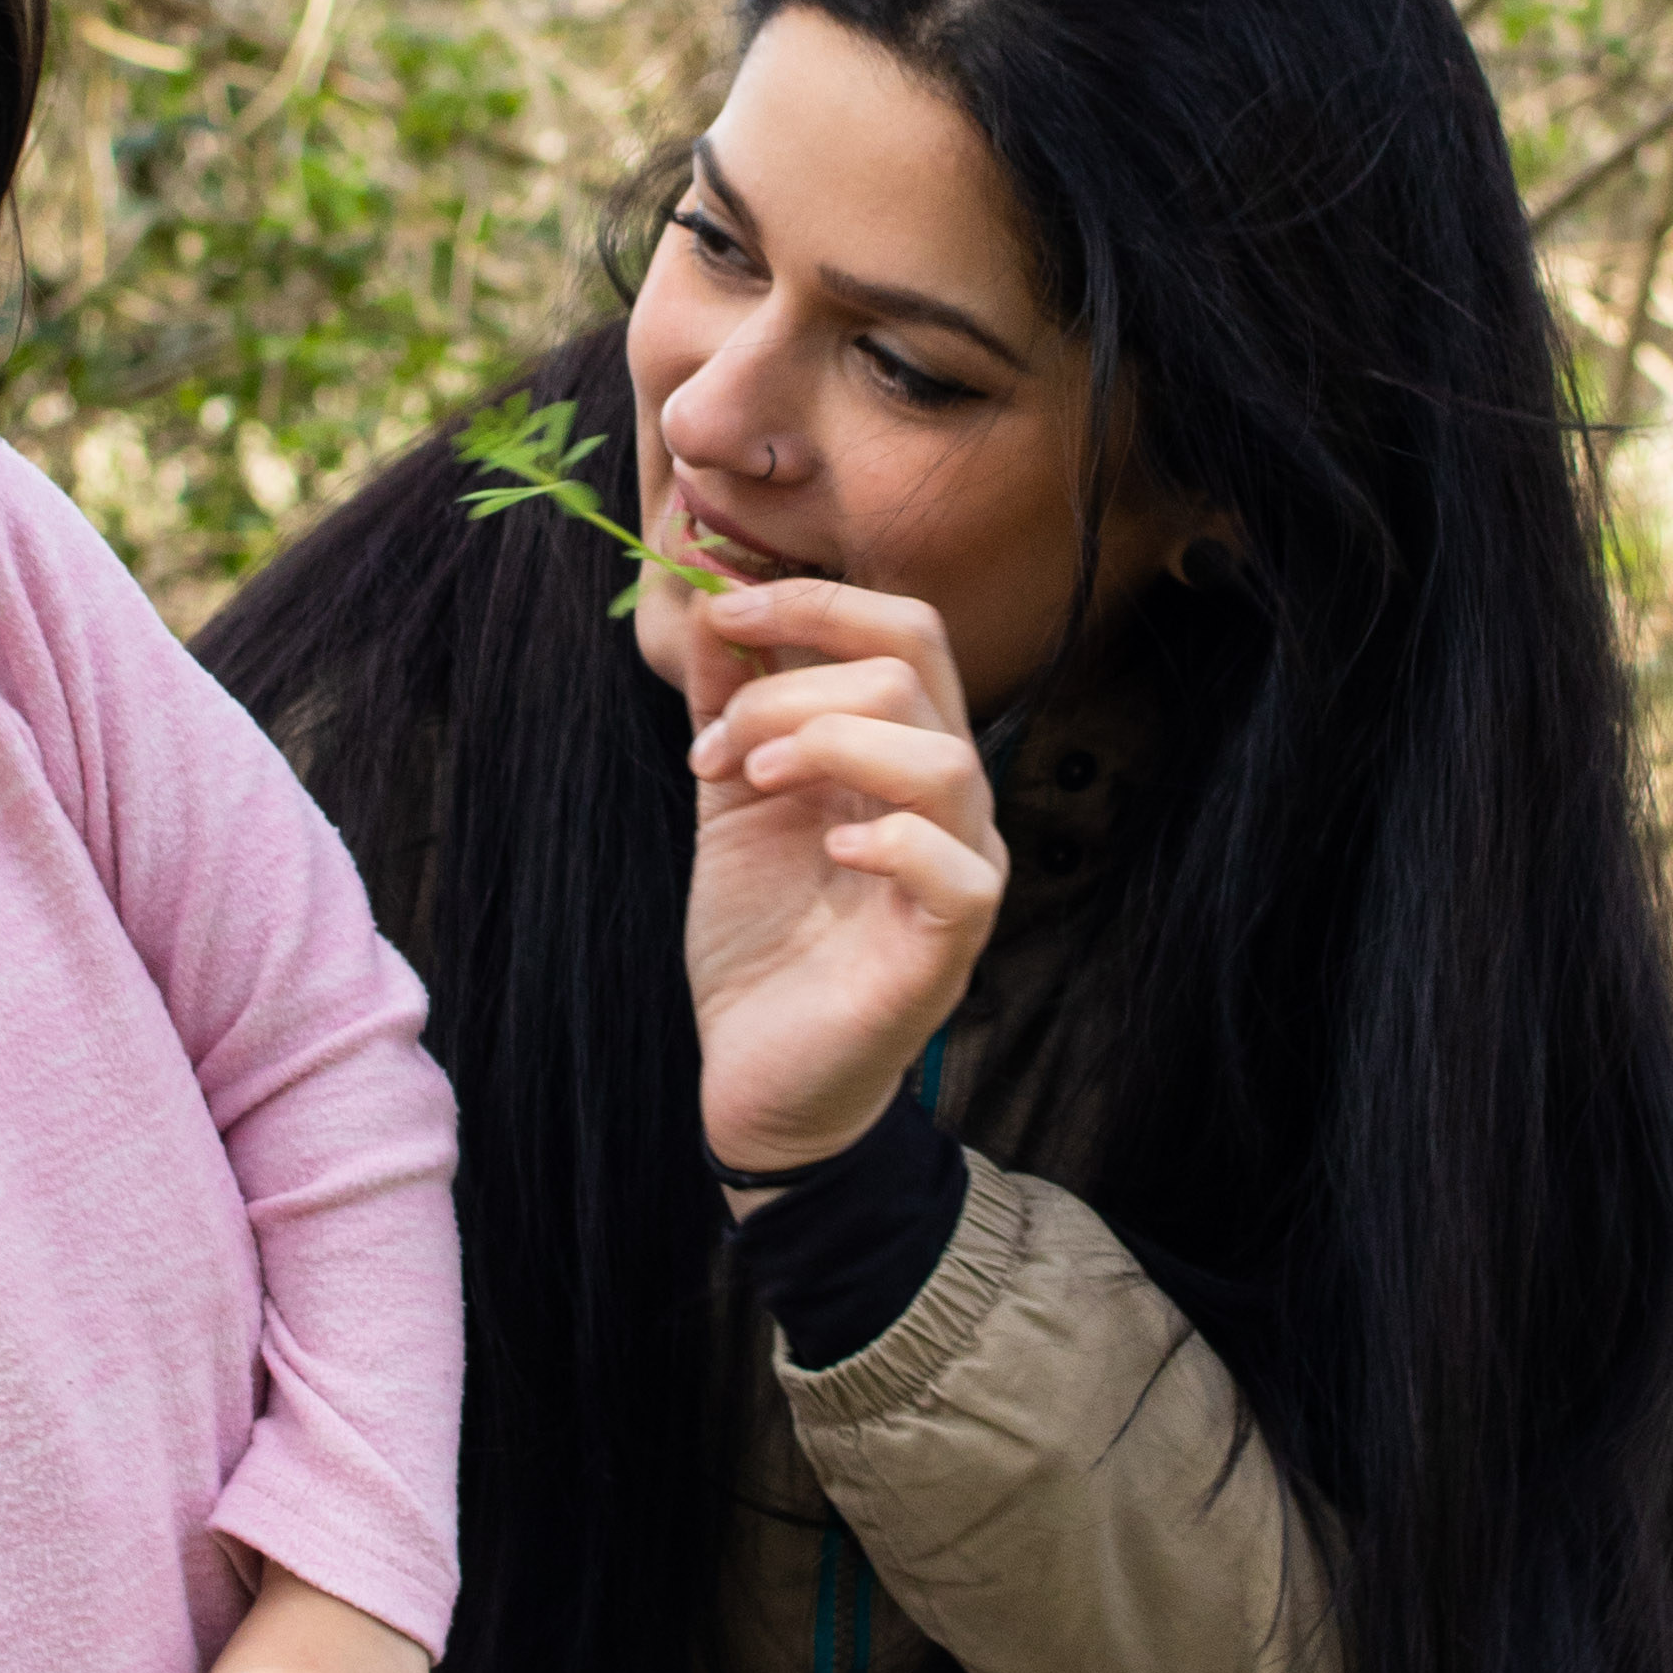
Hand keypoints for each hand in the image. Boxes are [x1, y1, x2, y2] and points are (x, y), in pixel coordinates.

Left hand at [681, 579, 1005, 1173]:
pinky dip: (888, 840)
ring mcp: (958, 869)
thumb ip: (730, 709)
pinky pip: (955, 868)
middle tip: (719, 743)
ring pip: (942, 757)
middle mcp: (945, 799)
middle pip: (916, 667)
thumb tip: (714, 609)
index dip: (813, 600)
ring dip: (826, 745)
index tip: (721, 611)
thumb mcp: (731, 802)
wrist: (758, 1072)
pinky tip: (825, 851)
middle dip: (796, 677)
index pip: (903, 629)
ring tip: (751, 786)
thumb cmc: (760, 939)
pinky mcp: (948, 945)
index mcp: (899, 752)